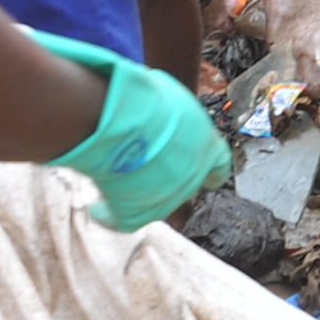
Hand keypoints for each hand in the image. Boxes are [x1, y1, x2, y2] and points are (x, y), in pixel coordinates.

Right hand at [32, 29, 229, 229]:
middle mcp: (193, 176)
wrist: (126, 119)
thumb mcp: (173, 100)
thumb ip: (177, 119)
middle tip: (146, 167)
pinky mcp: (137, 213)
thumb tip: (166, 119)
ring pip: (157, 203)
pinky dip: (110, 214)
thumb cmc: (148, 99)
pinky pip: (125, 220)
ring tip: (120, 181)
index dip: (210, 170)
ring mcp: (167, 198)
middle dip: (169, 176)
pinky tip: (99, 207)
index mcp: (207, 148)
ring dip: (141, 193)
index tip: (208, 177)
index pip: (219, 165)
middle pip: (185, 184)